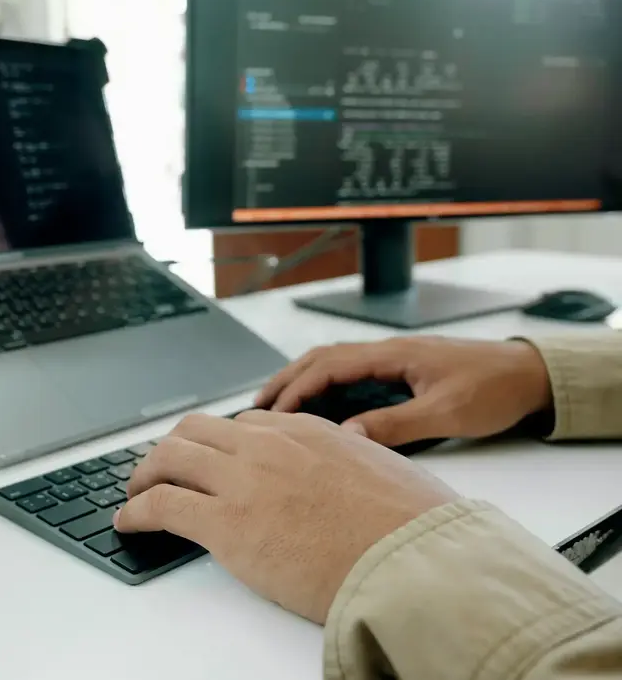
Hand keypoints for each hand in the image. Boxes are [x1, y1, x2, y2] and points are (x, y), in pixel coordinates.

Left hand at [114, 411, 456, 623]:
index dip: (220, 443)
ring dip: (145, 473)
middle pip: (197, 431)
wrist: (413, 562)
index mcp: (306, 431)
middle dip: (174, 447)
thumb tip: (344, 474)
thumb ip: (348, 460)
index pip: (244, 425)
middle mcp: (267, 445)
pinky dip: (136, 510)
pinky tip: (128, 521)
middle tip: (163, 468)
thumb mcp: (380, 469)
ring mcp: (242, 481)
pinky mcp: (224, 524)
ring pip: (170, 457)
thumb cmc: (410, 526)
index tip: (212, 458)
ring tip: (135, 491)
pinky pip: (161, 504)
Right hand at [254, 337, 552, 446]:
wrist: (528, 374)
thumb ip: (396, 424)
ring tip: (276, 406)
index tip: (275, 412)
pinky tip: (317, 406)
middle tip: (257, 407)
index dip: (297, 387)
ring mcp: (392, 358)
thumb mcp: (446, 412)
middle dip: (286, 380)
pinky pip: (350, 373)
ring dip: (301, 381)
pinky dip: (323, 386)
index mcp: (392, 355)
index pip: (329, 366)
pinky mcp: (400, 370)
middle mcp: (387, 351)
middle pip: (321, 358)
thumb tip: (348, 435)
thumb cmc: (494, 388)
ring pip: (333, 363)